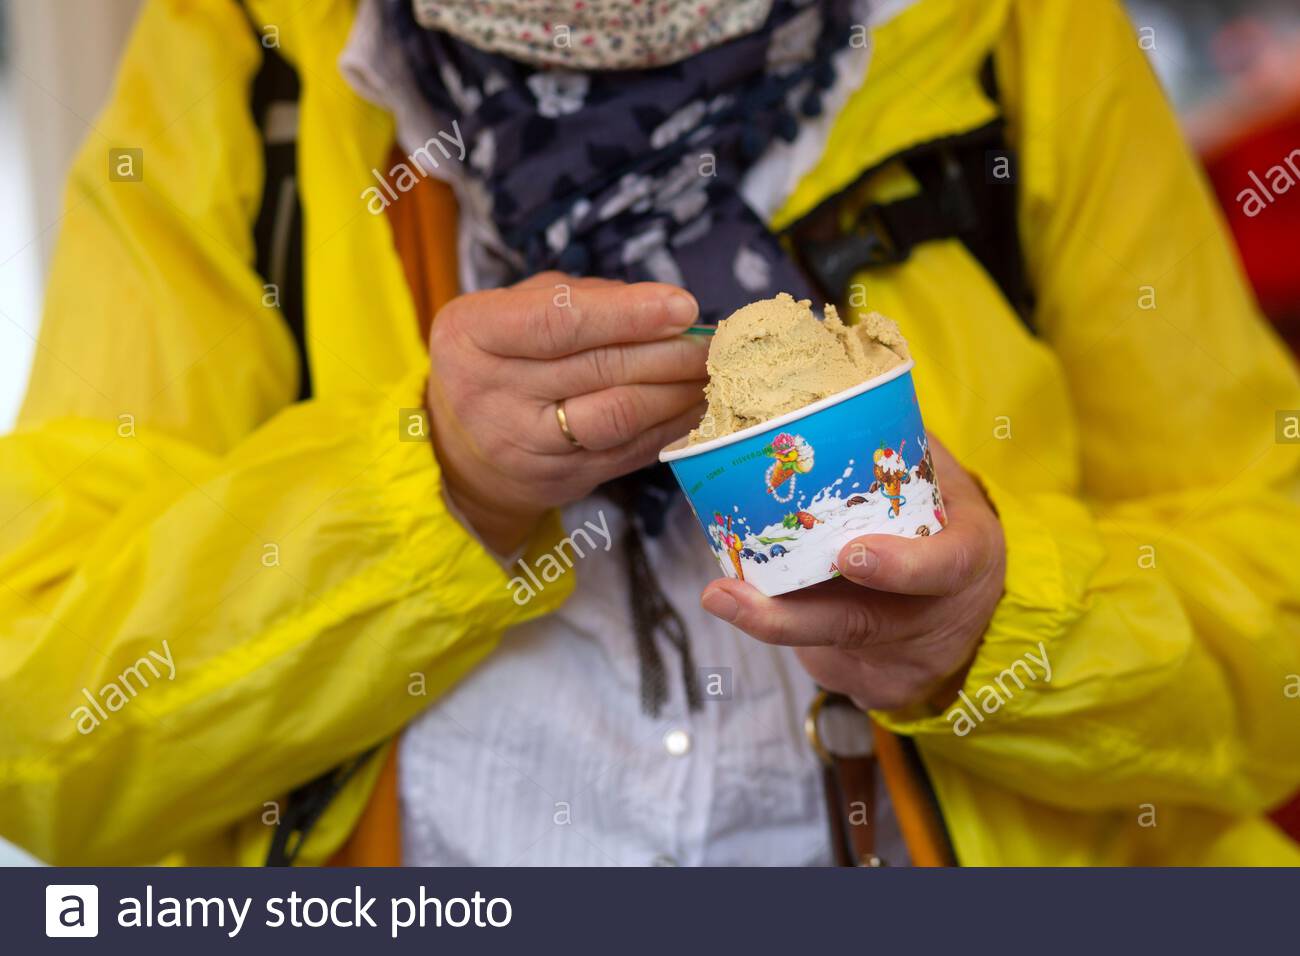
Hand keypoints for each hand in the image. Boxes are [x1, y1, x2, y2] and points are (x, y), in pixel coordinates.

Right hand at [426, 273, 707, 553]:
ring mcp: (526, 445)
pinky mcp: (562, 479)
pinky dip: (672, 425)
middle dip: (668, 352)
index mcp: (473, 336)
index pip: (557, 322)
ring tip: (713, 370)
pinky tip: (697, 404)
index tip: (682, 306)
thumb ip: (578, 297)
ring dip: (677, 391)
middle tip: (714, 341)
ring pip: (619, 415)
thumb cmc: (498, 359)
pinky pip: (630, 450)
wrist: (459, 451)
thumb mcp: (511, 310)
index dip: (626, 314)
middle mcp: (492, 394)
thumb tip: (663, 308)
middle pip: (598, 368)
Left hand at [699, 436, 1004, 711]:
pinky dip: (788, 626)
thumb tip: (827, 392)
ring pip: (827, 649)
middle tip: (725, 594)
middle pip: (861, 626)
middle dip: (786, 617)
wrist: (974, 603)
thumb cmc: (947, 522)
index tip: (851, 556)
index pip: (945, 567)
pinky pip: (822, 657)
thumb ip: (899, 447)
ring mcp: (908, 661)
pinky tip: (755, 604)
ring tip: (721, 595)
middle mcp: (938, 618)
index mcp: (968, 557)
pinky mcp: (878, 685)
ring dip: (768, 621)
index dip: (901, 566)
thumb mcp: (946, 479)